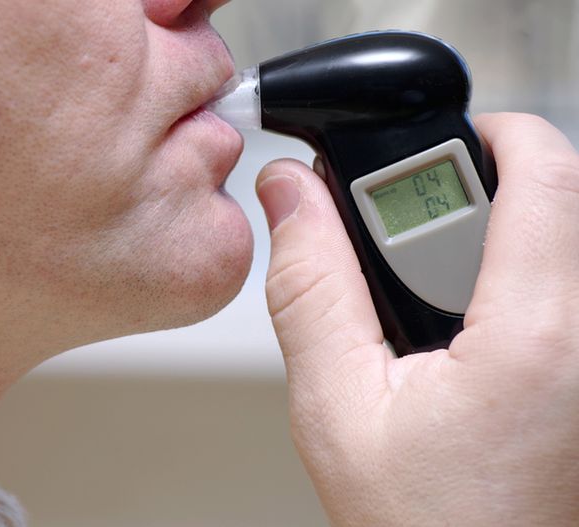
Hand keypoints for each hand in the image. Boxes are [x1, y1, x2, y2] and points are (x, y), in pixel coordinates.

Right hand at [256, 113, 578, 525]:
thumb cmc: (424, 526)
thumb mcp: (336, 407)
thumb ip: (310, 287)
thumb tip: (291, 196)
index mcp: (536, 335)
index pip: (545, 172)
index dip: (489, 134)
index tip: (428, 150)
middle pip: (559, 203)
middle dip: (480, 197)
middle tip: (413, 247)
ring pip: (564, 246)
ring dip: (498, 243)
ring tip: (432, 306)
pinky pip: (566, 291)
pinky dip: (518, 284)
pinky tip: (465, 338)